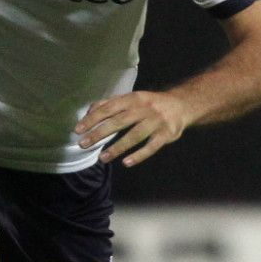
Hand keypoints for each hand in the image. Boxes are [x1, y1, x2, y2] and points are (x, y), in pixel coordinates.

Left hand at [75, 90, 193, 167]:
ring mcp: (156, 122)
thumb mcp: (132, 98)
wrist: (182, 105)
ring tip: (102, 158)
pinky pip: (151, 146)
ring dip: (117, 147)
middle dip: (99, 133)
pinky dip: (139, 155)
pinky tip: (126, 163)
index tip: (78, 129)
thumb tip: (89, 111)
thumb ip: (111, 104)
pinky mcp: (166, 134)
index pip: (109, 108)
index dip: (93, 119)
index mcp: (133, 98)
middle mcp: (145, 108)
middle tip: (83, 144)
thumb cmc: (151, 103)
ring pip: (134, 135)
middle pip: (119, 122)